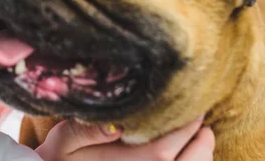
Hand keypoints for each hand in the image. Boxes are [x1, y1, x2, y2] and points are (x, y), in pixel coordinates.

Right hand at [35, 116, 213, 160]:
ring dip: (200, 158)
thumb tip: (116, 125)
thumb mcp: (64, 140)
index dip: (185, 130)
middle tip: (204, 123)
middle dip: (200, 144)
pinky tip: (189, 156)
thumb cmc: (59, 158)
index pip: (164, 152)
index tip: (195, 109)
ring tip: (203, 138)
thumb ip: (86, 131)